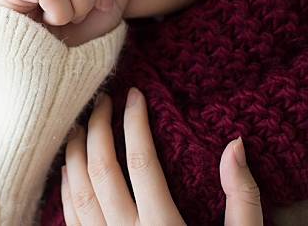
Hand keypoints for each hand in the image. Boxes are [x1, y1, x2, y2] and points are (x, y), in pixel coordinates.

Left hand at [61, 89, 262, 225]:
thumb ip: (242, 199)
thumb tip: (235, 145)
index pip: (140, 162)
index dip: (134, 123)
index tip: (134, 95)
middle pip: (100, 171)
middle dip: (97, 129)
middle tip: (100, 100)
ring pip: (76, 193)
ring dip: (73, 154)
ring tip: (77, 125)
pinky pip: (70, 219)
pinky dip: (65, 189)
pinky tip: (68, 169)